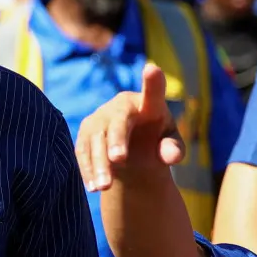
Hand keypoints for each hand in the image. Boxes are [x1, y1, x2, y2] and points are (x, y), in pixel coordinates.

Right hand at [75, 64, 184, 192]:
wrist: (132, 153)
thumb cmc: (156, 143)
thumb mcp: (170, 146)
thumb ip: (173, 150)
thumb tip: (170, 156)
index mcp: (148, 104)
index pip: (152, 92)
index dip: (152, 82)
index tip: (152, 69)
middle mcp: (121, 106)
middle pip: (118, 121)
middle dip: (116, 139)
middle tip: (119, 159)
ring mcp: (100, 118)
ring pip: (96, 140)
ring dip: (99, 163)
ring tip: (104, 187)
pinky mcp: (85, 134)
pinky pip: (83, 152)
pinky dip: (87, 169)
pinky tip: (93, 186)